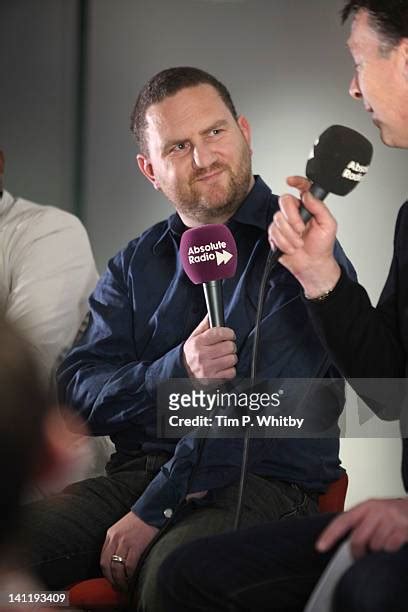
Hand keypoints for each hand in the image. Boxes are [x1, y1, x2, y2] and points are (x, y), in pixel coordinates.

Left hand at [100, 511, 157, 589]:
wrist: (154, 509)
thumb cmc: (142, 520)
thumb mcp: (125, 527)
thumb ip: (120, 541)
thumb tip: (119, 561)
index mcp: (111, 534)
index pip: (103, 559)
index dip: (107, 573)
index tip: (113, 580)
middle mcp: (115, 539)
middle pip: (108, 566)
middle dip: (113, 580)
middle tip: (119, 588)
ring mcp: (125, 543)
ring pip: (118, 569)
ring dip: (121, 582)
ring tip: (127, 587)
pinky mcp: (136, 546)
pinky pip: (130, 567)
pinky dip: (131, 576)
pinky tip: (134, 580)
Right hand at [183, 316, 236, 379]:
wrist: (183, 373)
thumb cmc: (191, 354)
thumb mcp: (193, 338)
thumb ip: (204, 326)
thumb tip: (211, 315)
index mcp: (197, 343)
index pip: (219, 333)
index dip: (228, 333)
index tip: (229, 334)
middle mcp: (202, 355)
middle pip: (229, 346)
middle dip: (230, 345)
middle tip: (226, 347)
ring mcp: (208, 368)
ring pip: (232, 359)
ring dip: (230, 358)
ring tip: (223, 357)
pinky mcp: (213, 379)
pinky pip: (232, 372)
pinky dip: (230, 370)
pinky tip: (223, 367)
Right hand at [268, 176, 340, 297]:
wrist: (312, 264)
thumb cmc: (322, 246)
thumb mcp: (328, 225)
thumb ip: (319, 207)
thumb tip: (308, 195)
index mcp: (308, 206)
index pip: (302, 188)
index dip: (296, 181)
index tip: (290, 180)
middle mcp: (294, 212)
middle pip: (284, 201)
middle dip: (292, 218)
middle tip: (301, 230)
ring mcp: (284, 223)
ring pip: (278, 219)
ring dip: (290, 235)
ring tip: (299, 243)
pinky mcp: (275, 234)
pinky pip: (273, 232)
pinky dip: (283, 242)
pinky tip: (291, 248)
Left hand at [316, 498, 407, 558]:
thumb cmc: (394, 512)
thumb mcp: (375, 511)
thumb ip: (360, 521)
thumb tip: (341, 539)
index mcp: (366, 506)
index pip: (342, 520)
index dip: (329, 534)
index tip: (320, 546)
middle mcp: (377, 511)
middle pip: (357, 539)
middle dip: (358, 552)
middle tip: (362, 555)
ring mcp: (390, 520)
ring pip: (374, 546)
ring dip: (377, 551)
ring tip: (382, 544)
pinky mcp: (402, 530)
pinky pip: (389, 548)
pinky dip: (389, 551)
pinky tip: (392, 545)